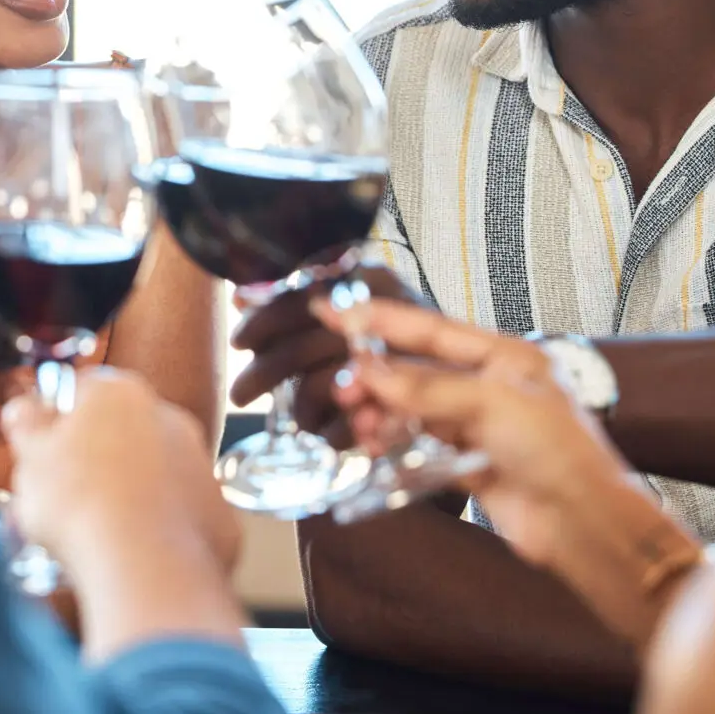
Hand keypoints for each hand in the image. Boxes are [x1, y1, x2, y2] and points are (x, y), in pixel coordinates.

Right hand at [2, 368, 238, 576]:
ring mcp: (200, 464)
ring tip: (97, 531)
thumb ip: (27, 423)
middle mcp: (169, 417)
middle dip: (95, 458)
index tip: (42, 451)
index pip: (81, 392)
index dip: (57, 422)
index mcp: (119, 393)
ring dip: (128, 491)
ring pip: (153, 472)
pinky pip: (178, 513)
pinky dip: (158, 527)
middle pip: (121, 431)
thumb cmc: (78, 504)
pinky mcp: (217, 510)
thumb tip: (25, 408)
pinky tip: (133, 550)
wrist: (143, 567)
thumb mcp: (31, 457)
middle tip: (65, 498)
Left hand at [229, 264, 413, 441]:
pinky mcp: (409, 409)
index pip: (300, 297)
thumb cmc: (401, 342)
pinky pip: (347, 426)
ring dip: (299, 407)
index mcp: (371, 278)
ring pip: (321, 387)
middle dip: (263, 373)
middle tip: (240, 395)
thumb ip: (302, 302)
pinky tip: (326, 435)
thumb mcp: (357, 308)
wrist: (475, 377)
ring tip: (294, 418)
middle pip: (304, 346)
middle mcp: (389, 312)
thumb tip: (242, 297)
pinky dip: (330, 433)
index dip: (263, 320)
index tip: (240, 342)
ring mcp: (401, 360)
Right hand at [316, 300, 627, 568]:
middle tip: (344, 386)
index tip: (337, 311)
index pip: (431, 328)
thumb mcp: (492, 404)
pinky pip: (420, 444)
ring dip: (382, 413)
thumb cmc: (560, 453)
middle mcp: (490, 386)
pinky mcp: (469, 462)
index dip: (381, 319)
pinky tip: (377, 445)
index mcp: (504, 355)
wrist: (582, 523)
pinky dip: (395, 443)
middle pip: (418, 370)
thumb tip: (372, 373)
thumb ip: (427, 389)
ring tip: (361, 423)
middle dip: (377, 376)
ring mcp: (478, 425)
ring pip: (414, 409)